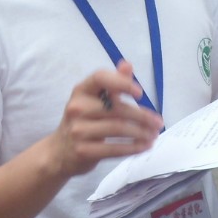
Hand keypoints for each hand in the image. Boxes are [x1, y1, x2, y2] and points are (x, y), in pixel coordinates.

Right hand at [49, 61, 159, 177]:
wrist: (59, 152)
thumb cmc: (82, 121)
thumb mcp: (92, 99)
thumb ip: (112, 83)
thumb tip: (127, 64)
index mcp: (81, 90)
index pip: (100, 78)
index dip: (121, 82)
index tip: (140, 93)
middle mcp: (77, 108)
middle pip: (116, 108)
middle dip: (142, 116)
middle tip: (158, 123)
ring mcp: (78, 130)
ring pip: (118, 128)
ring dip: (141, 133)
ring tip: (154, 135)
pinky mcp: (83, 151)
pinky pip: (114, 149)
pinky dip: (133, 148)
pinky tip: (144, 146)